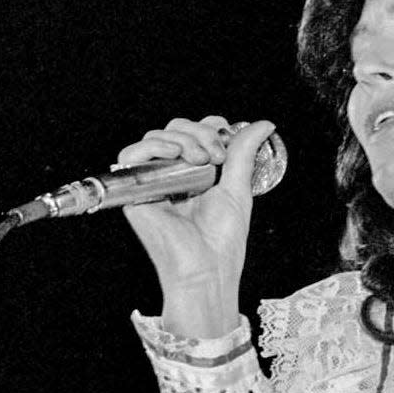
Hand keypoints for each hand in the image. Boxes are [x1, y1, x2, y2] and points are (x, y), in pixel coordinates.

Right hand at [117, 114, 275, 336]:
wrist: (206, 268)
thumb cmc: (222, 241)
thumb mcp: (238, 188)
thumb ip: (244, 153)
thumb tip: (263, 124)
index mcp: (196, 174)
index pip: (194, 132)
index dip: (209, 126)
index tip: (227, 138)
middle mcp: (173, 176)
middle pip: (175, 129)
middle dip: (199, 132)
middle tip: (217, 156)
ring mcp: (154, 182)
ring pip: (156, 137)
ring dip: (181, 138)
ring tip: (200, 159)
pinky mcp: (136, 192)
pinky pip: (130, 155)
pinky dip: (152, 146)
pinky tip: (175, 155)